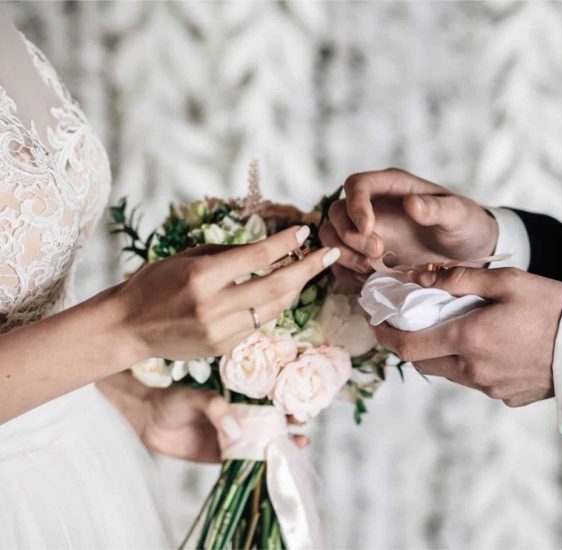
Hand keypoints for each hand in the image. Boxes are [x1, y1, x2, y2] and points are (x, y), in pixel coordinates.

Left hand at [98, 373, 308, 462]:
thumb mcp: (194, 395)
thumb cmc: (172, 398)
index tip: (303, 394)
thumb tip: (235, 430)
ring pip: (269, 436)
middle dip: (294, 415)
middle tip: (303, 418)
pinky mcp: (227, 454)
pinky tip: (280, 461)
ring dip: (288, 439)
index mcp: (240, 390)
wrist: (147, 419)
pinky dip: (266, 460)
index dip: (290, 392)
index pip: (272, 389)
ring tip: (301, 440)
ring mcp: (237, 432)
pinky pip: (250, 458)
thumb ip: (215, 407)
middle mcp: (243, 410)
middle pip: (277, 414)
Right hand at [113, 226, 339, 361]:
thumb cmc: (155, 284)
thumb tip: (267, 250)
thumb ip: (228, 254)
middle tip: (329, 254)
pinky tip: (273, 294)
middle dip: (308, 269)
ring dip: (294, 289)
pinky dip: (269, 307)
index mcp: (203, 277)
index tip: (305, 232)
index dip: (286, 243)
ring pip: (274, 309)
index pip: (258, 256)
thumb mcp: (187, 258)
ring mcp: (221, 332)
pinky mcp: (223, 348)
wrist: (128, 328)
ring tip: (306, 271)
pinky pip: (258, 325)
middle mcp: (215, 306)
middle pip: (277, 286)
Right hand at [320, 168, 497, 286]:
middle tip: (377, 253)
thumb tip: (411, 204)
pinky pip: (340, 261)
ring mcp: (367, 231)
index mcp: (393, 187)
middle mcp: (374, 205)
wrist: (467, 253)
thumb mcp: (459, 215)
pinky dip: (346, 272)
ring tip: (369, 269)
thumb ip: (437, 208)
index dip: (355, 205)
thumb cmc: (464, 226)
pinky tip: (367, 280)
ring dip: (343, 254)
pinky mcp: (365, 255)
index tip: (369, 229)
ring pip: (332, 235)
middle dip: (349, 235)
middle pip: (338, 212)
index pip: (357, 184)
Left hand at [375, 267, 561, 406]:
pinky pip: (474, 380)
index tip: (378, 324)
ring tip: (453, 329)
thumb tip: (422, 277)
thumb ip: (461, 279)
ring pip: (448, 372)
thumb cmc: (553, 308)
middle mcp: (473, 369)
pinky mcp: (507, 396)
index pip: (408, 346)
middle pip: (424, 361)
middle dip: (411, 343)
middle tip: (413, 321)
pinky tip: (486, 345)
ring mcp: (490, 387)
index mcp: (468, 339)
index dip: (387, 336)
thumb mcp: (508, 281)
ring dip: (440, 352)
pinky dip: (467, 363)